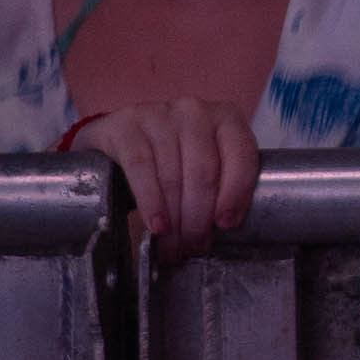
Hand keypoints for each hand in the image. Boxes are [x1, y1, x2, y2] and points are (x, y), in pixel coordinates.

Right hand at [72, 98, 259, 259]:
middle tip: (193, 247)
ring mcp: (160, 114)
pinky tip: (156, 225)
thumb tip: (222, 232)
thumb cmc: (172, 157)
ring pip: (173, 176)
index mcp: (226, 118)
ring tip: (173, 248)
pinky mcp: (128, 126)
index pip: (241, 156)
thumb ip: (219, 184)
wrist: (118, 137)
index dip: (236, 194)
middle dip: (199, 219)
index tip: (225, 225)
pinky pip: (141, 168)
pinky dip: (150, 202)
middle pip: (204, 172)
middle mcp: (195, 111)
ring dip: (174, 221)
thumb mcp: (203, 162)